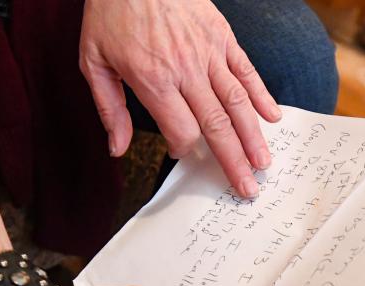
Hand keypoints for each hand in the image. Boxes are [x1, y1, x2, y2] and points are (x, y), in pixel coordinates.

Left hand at [79, 0, 281, 197]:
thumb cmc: (111, 12)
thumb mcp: (93, 60)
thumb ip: (107, 107)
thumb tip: (116, 149)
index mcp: (153, 79)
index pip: (181, 130)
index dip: (185, 150)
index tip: (184, 155)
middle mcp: (185, 69)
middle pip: (216, 125)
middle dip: (233, 161)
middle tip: (248, 189)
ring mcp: (208, 52)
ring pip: (237, 102)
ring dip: (252, 136)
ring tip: (263, 163)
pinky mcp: (222, 36)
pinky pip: (246, 70)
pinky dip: (261, 94)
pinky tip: (272, 117)